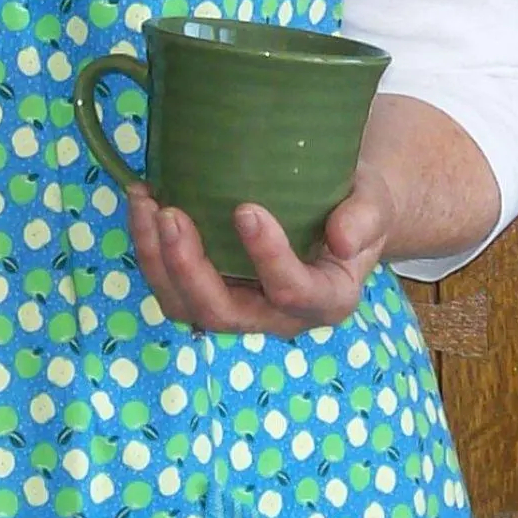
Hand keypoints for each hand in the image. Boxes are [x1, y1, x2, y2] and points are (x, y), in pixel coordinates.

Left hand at [128, 168, 395, 335]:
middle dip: (188, 268)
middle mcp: (277, 317)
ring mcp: (239, 309)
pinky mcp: (211, 292)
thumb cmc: (357, 206)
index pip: (293, 292)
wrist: (337, 211)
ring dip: (156, 260)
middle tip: (171, 214)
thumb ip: (366, 217)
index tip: (246, 209)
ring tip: (146, 202)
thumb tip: (343, 238)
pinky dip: (149, 247)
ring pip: (185, 306)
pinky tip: (142, 200)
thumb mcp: (375, 203)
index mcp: (327, 301)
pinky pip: (170, 285)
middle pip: (222, 313)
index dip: (267, 257)